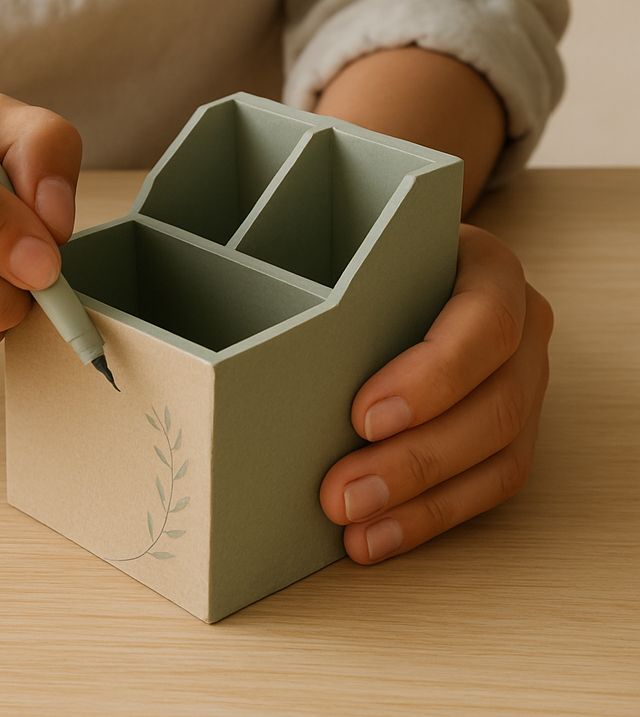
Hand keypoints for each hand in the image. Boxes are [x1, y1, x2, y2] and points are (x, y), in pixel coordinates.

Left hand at [319, 223, 552, 562]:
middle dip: (415, 460)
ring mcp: (525, 383)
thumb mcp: (371, 255)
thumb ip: (345, 288)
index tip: (365, 416)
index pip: (486, 323)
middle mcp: (524, 329)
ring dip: (423, 503)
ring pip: (499, 456)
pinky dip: (431, 517)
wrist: (419, 269)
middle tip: (343, 493)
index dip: (433, 377)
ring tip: (358, 528)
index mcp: (492, 272)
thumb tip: (265, 350)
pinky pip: (489, 485)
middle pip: (495, 404)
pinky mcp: (513, 431)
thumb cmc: (388, 262)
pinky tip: (380, 535)